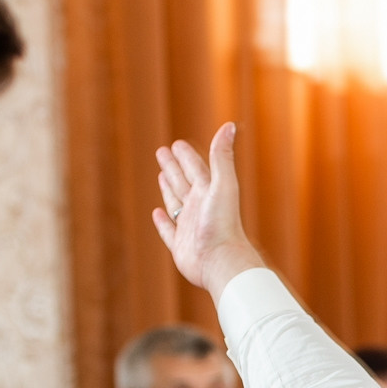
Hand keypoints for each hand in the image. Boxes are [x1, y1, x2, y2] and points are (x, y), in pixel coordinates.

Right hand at [152, 123, 265, 298]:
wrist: (222, 262)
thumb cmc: (224, 224)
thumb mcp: (223, 184)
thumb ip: (222, 156)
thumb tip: (229, 124)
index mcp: (208, 193)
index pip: (195, 169)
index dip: (185, 156)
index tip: (177, 144)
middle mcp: (199, 208)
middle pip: (183, 182)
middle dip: (173, 167)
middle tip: (162, 152)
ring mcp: (189, 227)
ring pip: (176, 203)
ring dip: (168, 189)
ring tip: (161, 176)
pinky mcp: (181, 247)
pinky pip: (169, 231)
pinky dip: (163, 222)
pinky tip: (157, 213)